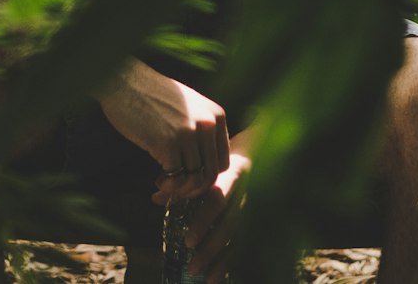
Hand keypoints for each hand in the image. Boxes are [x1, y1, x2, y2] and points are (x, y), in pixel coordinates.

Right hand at [97, 60, 229, 200]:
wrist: (124, 81)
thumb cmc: (152, 95)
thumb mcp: (188, 106)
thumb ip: (203, 130)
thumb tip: (207, 168)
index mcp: (216, 115)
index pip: (223, 161)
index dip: (206, 176)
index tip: (188, 177)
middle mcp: (208, 124)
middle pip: (211, 174)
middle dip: (192, 189)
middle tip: (175, 187)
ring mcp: (189, 133)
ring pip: (195, 181)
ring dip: (179, 190)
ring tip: (164, 184)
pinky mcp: (169, 144)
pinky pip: (176, 180)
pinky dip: (168, 187)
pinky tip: (157, 180)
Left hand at [175, 140, 251, 283]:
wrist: (261, 146)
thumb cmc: (224, 156)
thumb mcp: (206, 162)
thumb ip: (183, 180)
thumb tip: (156, 195)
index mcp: (234, 172)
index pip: (217, 198)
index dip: (204, 220)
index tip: (188, 240)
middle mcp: (248, 191)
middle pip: (231, 224)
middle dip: (211, 248)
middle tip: (192, 265)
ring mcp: (257, 206)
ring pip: (241, 238)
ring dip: (223, 261)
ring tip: (206, 279)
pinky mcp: (261, 219)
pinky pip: (248, 243)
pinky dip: (234, 261)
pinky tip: (221, 277)